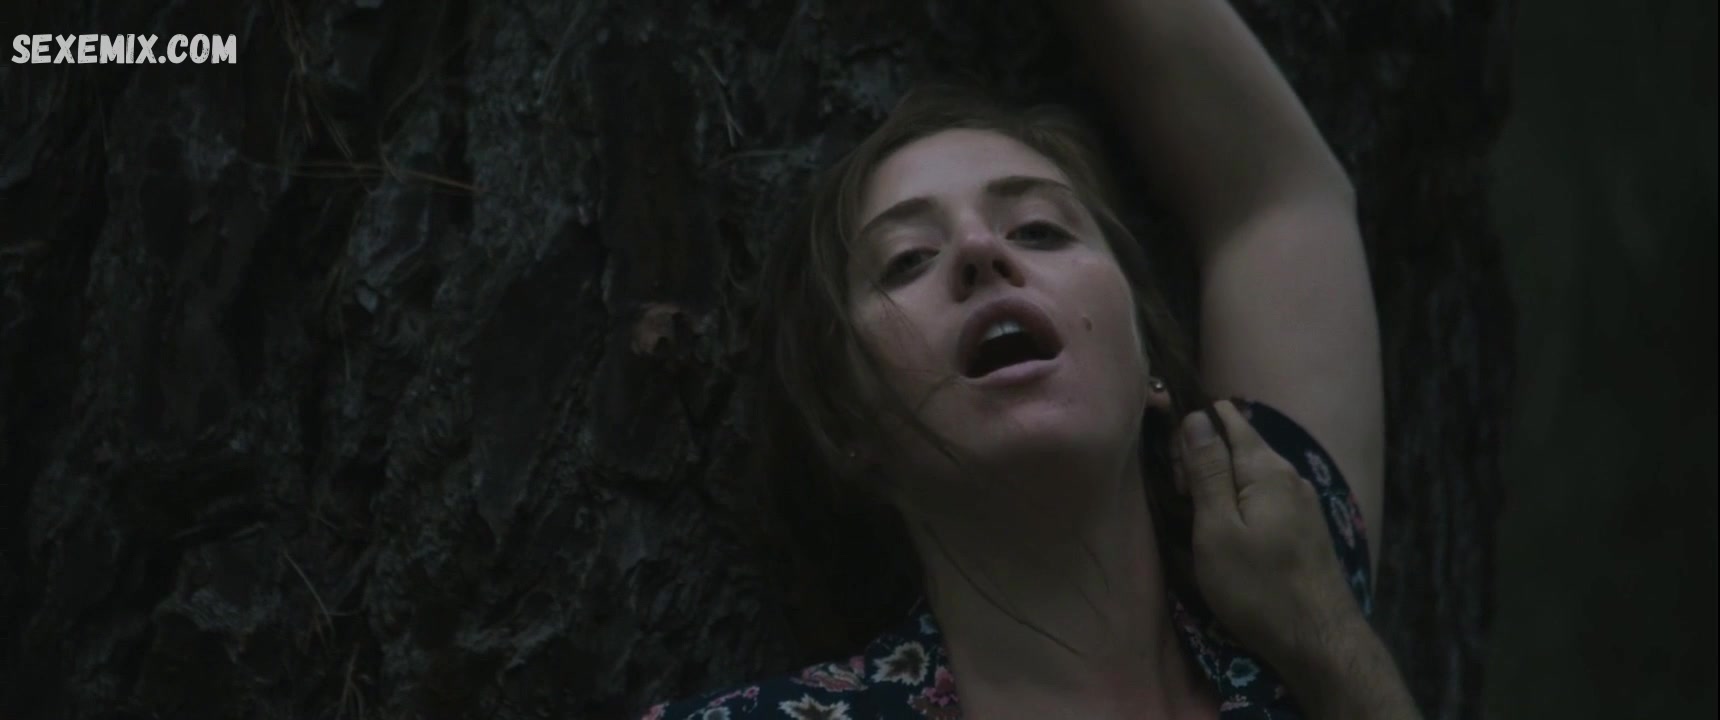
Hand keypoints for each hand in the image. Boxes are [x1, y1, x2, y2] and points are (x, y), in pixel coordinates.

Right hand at [1175, 400, 1358, 666]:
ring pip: (1249, 474)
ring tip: (1196, 518)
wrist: (1319, 641)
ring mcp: (1302, 502)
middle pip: (1237, 445)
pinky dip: (1238, 504)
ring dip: (1218, 486)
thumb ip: (1207, 471)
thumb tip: (1197, 417)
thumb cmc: (1258, 588)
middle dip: (1202, 460)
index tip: (1170, 460)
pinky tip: (1227, 532)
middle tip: (1179, 499)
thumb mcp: (1217, 529)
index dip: (1193, 426)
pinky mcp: (1304, 529)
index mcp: (1267, 468)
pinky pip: (1263, 498)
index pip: (1228, 419)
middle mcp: (1291, 475)